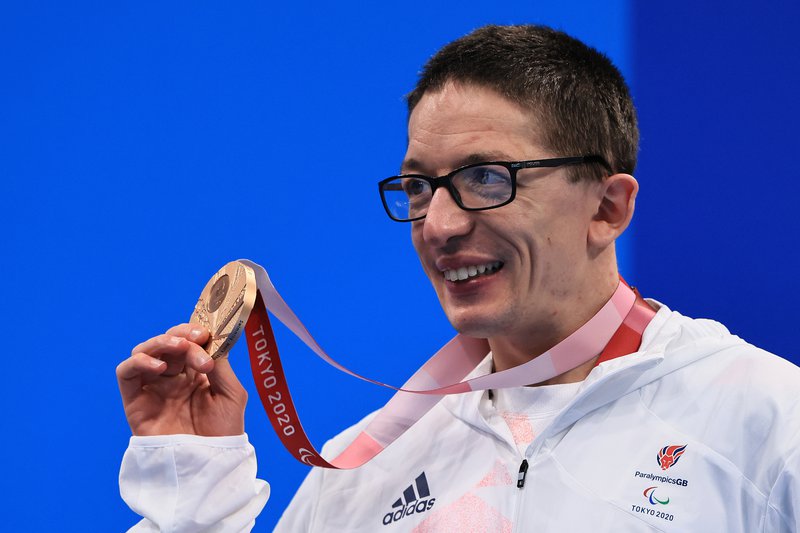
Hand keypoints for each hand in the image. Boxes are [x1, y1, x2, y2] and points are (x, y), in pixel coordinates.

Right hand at [116, 324, 247, 435]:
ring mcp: (153, 388)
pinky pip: (126, 373)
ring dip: (161, 342)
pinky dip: (139, 361)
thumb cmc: (223, 432)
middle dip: (181, 335)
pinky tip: (159, 367)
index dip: (193, 330)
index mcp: (196, 373)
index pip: (188, 341)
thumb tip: (209, 339)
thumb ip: (220, 365)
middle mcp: (173, 377)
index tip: (205, 333)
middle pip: (167, 341)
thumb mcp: (231, 394)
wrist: (207, 464)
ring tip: (180, 348)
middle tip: (196, 341)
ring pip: (144, 351)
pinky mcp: (135, 401)